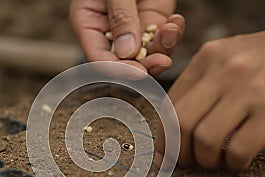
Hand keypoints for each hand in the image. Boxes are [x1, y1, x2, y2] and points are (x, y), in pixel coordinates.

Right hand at [70, 0, 184, 76]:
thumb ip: (120, 16)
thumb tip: (127, 53)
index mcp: (88, 24)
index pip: (98, 57)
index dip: (117, 70)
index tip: (138, 72)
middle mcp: (109, 32)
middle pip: (124, 63)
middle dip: (145, 65)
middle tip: (163, 62)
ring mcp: (132, 29)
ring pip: (147, 55)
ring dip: (163, 49)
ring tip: (171, 29)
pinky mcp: (152, 22)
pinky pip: (162, 39)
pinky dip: (172, 35)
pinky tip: (176, 22)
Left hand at [155, 20, 264, 169]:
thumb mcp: (227, 60)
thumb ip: (198, 89)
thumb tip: (170, 135)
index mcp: (208, 57)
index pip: (169, 105)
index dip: (163, 138)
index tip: (164, 156)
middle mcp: (226, 70)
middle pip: (182, 123)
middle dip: (179, 153)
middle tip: (187, 163)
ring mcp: (252, 89)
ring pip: (206, 139)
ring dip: (206, 160)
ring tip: (215, 161)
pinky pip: (239, 150)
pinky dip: (234, 163)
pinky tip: (238, 160)